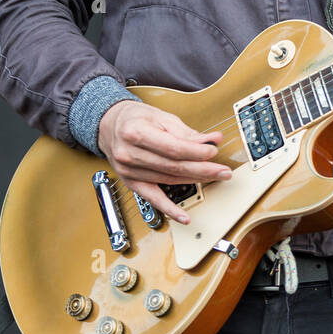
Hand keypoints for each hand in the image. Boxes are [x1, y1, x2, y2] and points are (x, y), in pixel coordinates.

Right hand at [96, 99, 231, 224]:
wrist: (109, 126)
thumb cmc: (135, 119)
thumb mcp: (161, 117)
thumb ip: (185, 132)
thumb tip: (211, 140)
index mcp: (136, 133)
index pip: (173, 148)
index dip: (196, 152)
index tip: (213, 151)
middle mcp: (129, 154)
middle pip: (173, 166)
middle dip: (203, 169)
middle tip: (223, 170)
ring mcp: (129, 172)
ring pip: (168, 180)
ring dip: (195, 180)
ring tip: (214, 177)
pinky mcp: (132, 183)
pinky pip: (153, 199)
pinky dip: (170, 209)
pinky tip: (184, 216)